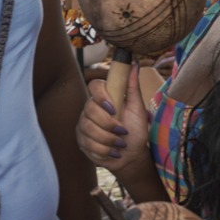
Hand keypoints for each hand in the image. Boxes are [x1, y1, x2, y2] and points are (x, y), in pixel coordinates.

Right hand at [77, 63, 152, 181]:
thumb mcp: (138, 109)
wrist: (132, 155)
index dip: (101, 96)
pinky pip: (87, 143)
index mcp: (103, 98)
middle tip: (123, 132)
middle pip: (89, 110)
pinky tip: (112, 152)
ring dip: (108, 140)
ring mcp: (83, 125)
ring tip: (120, 144)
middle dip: (108, 125)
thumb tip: (135, 64)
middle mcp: (90, 109)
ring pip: (88, 128)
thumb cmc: (136, 130)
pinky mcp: (81, 140)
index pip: (93, 86)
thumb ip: (132, 87)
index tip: (114, 109)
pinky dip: (104, 150)